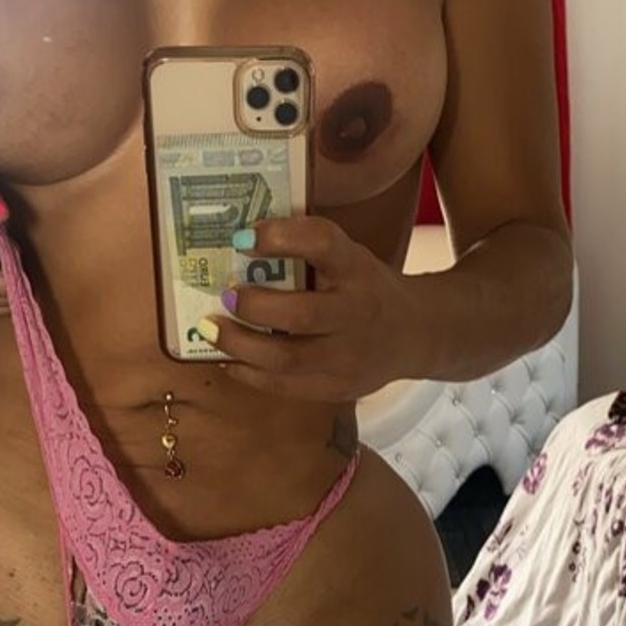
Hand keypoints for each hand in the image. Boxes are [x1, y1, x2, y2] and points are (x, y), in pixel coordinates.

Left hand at [208, 218, 416, 401]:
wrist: (414, 333)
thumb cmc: (364, 287)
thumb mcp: (349, 258)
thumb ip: (307, 252)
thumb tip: (238, 243)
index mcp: (357, 269)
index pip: (323, 244)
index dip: (282, 237)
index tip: (244, 236)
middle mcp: (357, 313)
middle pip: (301, 315)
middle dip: (253, 306)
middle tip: (224, 294)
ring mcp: (348, 358)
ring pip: (287, 360)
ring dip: (240, 346)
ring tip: (211, 330)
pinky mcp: (337, 388)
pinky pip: (285, 387)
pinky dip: (250, 373)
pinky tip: (229, 359)